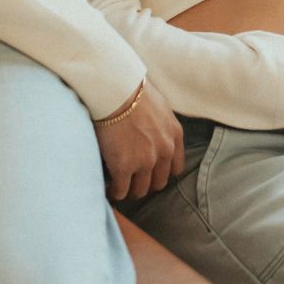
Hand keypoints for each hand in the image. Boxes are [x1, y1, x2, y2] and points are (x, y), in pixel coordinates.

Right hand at [95, 80, 184, 200]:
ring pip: (140, 190)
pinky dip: (114, 192)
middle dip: (146, 183)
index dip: (162, 172)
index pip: (176, 167)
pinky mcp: (124, 167)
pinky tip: (108, 188)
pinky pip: (121, 190)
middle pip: (159, 182)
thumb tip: (151, 131)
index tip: (150, 172)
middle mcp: (164, 151)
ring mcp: (145, 161)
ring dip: (130, 189)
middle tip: (132, 180)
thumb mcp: (159, 107)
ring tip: (118, 186)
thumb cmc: (133, 91)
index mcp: (174, 135)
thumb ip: (160, 124)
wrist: (117, 91)